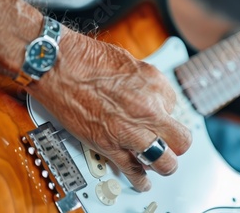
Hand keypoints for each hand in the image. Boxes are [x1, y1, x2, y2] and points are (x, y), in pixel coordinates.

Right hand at [27, 28, 191, 191]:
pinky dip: (139, 179)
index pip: (175, 106)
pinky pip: (132, 170)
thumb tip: (151, 95)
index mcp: (154, 86)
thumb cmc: (87, 58)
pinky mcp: (108, 145)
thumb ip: (146, 83)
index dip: (165, 109)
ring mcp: (129, 131)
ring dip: (164, 163)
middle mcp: (147, 111)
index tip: (158, 111)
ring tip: (162, 163)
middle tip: (171, 141)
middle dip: (177, 141)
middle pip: (181, 139)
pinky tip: (143, 181)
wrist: (59, 65)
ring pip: (164, 161)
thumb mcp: (131, 62)